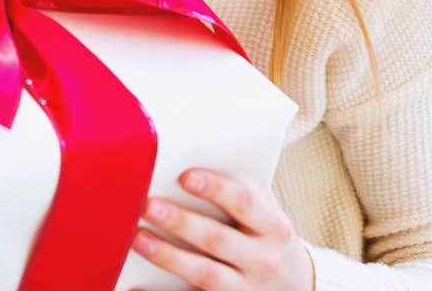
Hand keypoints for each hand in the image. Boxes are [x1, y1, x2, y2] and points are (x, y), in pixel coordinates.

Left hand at [131, 168, 314, 290]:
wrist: (294, 284)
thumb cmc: (264, 232)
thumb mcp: (264, 209)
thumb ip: (238, 185)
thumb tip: (189, 153)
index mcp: (273, 226)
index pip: (243, 202)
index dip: (214, 188)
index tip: (184, 176)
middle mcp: (263, 260)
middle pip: (217, 239)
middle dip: (180, 222)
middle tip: (149, 205)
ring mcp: (246, 288)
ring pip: (204, 274)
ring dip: (168, 256)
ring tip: (138, 238)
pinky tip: (137, 285)